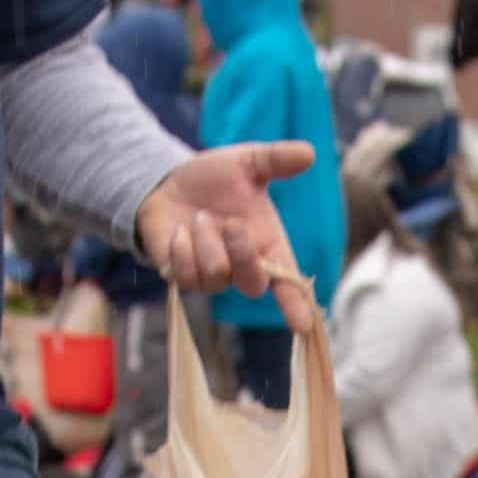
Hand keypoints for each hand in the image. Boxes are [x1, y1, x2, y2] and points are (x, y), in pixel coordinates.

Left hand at [135, 142, 317, 334]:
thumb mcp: (246, 163)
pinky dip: (181, 246)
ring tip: (198, 216)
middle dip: (242, 252)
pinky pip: (186, 274)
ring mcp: (215, 278)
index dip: (296, 305)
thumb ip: (276, 160)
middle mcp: (244, 268)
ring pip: (217, 274)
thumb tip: (309, 153)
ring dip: (205, 239)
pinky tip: (179, 231)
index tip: (304, 325)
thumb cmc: (214, 179)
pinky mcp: (185, 279)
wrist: (169, 183)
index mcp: (268, 247)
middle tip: (231, 222)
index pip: (288, 284)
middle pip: (253, 284)